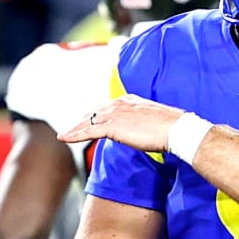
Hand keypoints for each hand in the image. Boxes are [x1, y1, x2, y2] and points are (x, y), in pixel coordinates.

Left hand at [59, 96, 184, 150]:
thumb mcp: (153, 121)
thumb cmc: (170, 128)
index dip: (94, 115)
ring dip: (74, 129)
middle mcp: (119, 104)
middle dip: (81, 121)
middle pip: (94, 112)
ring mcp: (115, 114)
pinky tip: (65, 138)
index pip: (106, 107)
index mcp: (129, 100)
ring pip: (88, 121)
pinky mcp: (112, 126)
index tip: (86, 120)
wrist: (175, 129)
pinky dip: (74, 134)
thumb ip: (141, 123)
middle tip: (69, 129)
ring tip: (63, 136)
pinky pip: (88, 130)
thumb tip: (140, 131)